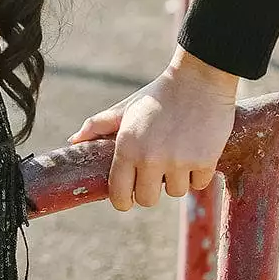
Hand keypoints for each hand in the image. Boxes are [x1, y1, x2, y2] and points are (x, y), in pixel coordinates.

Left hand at [67, 46, 239, 212]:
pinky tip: (196, 151)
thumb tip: (74, 140)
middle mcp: (150, 158)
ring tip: (178, 152)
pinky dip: (198, 173)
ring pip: (175, 192)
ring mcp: (178, 162)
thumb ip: (98, 125)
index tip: (129, 194)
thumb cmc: (158, 95)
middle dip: (150, 189)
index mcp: (127, 146)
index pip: (119, 195)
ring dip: (177, 178)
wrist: (200, 79)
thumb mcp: (126, 108)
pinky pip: (199, 184)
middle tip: (156, 170)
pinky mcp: (204, 161)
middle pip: (147, 200)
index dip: (123, 199)